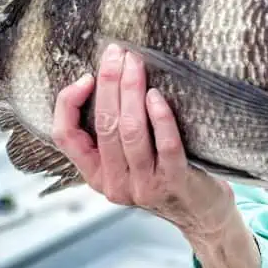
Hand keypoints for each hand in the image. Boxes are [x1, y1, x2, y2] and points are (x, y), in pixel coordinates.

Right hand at [52, 43, 235, 237]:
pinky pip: (165, 144)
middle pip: (103, 124)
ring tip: (136, 65)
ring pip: (129, 131)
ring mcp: (143, 185)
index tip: (86, 76)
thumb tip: (108, 78)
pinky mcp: (173, 182)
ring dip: (132, 91)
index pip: (65, 136)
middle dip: (109, 83)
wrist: (202, 214)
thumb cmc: (164, 176)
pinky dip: (160, 116)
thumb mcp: (128, 161)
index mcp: (95, 174)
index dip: (68, 103)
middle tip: (117, 53)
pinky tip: (157, 95)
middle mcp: (113, 183)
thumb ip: (114, 133)